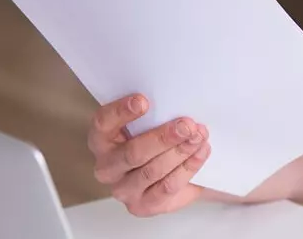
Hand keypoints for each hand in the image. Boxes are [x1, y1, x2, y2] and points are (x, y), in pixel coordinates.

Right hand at [88, 93, 211, 216]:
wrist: (175, 171)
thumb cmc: (158, 140)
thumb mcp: (152, 122)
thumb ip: (156, 111)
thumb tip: (177, 97)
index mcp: (102, 139)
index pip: (103, 124)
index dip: (120, 112)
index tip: (143, 101)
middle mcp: (107, 167)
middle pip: (133, 153)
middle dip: (163, 138)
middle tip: (187, 125)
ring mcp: (123, 189)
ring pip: (152, 171)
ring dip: (180, 152)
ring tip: (198, 137)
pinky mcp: (143, 206)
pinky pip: (167, 187)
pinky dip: (188, 168)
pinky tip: (200, 152)